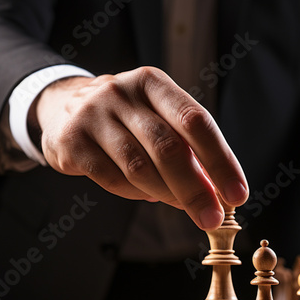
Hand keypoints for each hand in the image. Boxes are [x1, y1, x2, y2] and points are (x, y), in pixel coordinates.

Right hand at [31, 67, 248, 229]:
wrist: (63, 108)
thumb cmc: (127, 118)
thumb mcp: (157, 117)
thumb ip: (187, 147)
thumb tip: (217, 191)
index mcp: (153, 83)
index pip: (195, 121)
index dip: (220, 160)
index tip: (237, 194)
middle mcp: (121, 92)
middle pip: (168, 147)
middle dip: (196, 189)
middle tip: (213, 217)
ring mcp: (93, 115)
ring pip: (140, 167)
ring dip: (168, 195)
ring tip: (185, 207)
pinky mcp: (72, 142)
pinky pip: (113, 179)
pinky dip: (136, 194)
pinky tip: (147, 195)